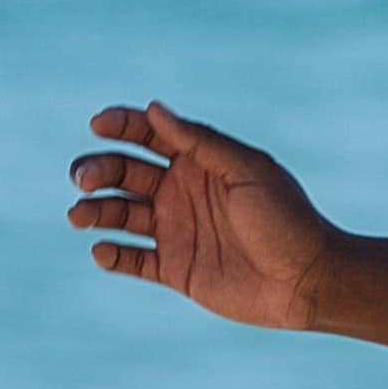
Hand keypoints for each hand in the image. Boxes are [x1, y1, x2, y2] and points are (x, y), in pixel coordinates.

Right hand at [69, 101, 335, 328]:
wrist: (308, 280)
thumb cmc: (286, 218)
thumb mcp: (247, 170)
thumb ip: (200, 142)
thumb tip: (154, 108)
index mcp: (199, 160)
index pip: (148, 134)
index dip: (120, 125)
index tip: (98, 124)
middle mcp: (181, 191)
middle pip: (123, 173)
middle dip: (98, 170)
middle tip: (86, 180)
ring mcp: (176, 230)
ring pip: (119, 214)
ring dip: (94, 211)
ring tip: (80, 215)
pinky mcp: (175, 269)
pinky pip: (132, 260)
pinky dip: (111, 254)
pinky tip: (102, 250)